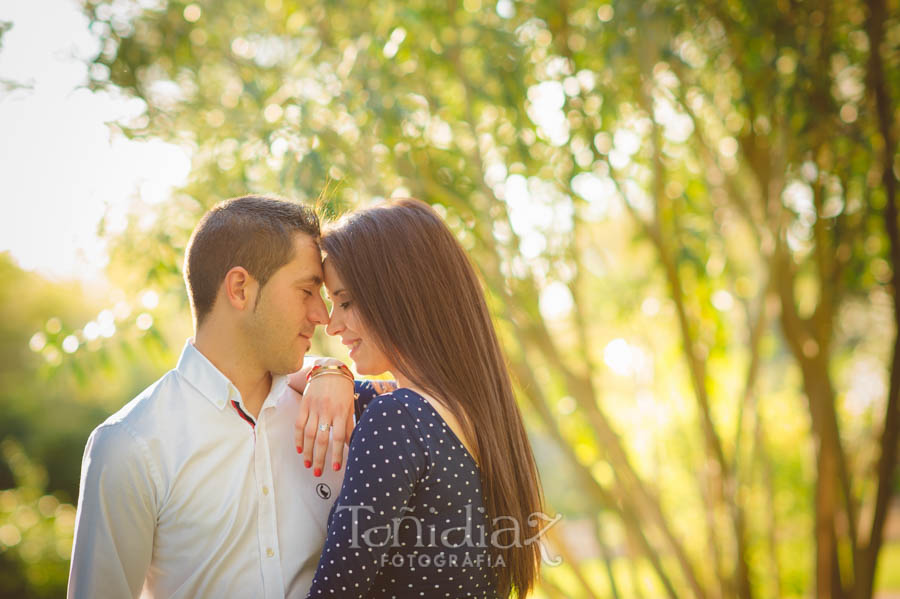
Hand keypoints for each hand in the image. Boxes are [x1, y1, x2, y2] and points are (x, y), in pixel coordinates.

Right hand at [293, 360, 355, 475]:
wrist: (330, 369)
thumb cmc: (344, 389)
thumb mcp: (350, 406)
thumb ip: (349, 426)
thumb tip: (350, 445)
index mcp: (341, 412)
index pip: (339, 438)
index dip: (337, 454)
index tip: (336, 468)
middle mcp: (327, 411)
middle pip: (322, 439)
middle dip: (320, 458)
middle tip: (318, 473)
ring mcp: (314, 407)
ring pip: (309, 434)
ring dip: (308, 452)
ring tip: (308, 465)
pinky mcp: (304, 404)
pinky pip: (299, 424)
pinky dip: (298, 438)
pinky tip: (300, 449)